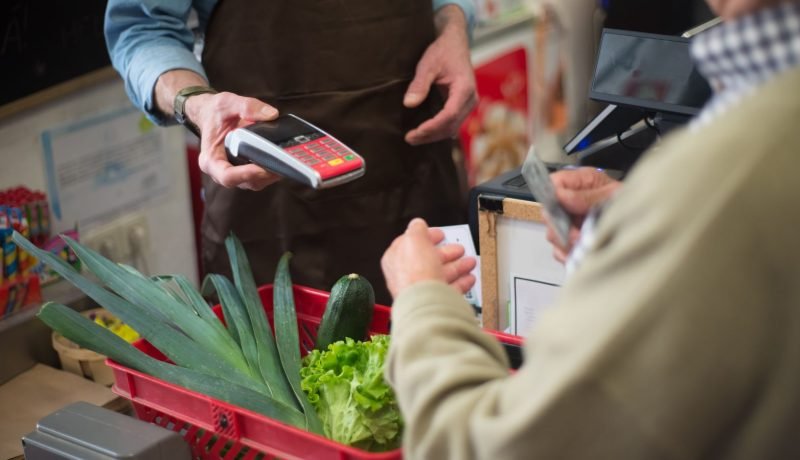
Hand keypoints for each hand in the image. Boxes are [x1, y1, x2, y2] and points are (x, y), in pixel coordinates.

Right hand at [187, 92, 282, 189]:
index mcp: (211, 159)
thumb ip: (248, 107)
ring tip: (286, 161)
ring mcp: (235, 174)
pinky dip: (271, 170)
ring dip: (271, 174)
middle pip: (245, 182)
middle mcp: (221, 171)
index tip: (261, 167)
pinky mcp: (245, 172)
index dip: (245, 175)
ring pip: (255, 182)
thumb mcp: (228, 103)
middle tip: (283, 163)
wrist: (212, 115)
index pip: (227, 176)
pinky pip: (260, 178)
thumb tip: (271, 114)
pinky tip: (282, 160)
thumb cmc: (215, 112)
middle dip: (265, 174)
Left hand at [381, 218, 476, 298]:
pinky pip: (450, 290)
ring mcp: (422, 289)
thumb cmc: (415, 273)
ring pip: (442, 274)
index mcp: (396, 259)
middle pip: (429, 260)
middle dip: (446, 253)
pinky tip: (469, 278)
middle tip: (458, 249)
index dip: (427, 236)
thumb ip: (417, 229)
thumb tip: (418, 224)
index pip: (411, 244)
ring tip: (469, 262)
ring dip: (458, 266)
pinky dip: (461, 283)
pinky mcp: (435, 301)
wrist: (426, 303)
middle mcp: (407, 275)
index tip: (440, 234)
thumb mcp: (414, 240)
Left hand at [404, 5, 476, 144]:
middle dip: (430, 135)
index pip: (450, 114)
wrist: (455, 44)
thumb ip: (419, 84)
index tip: (416, 131)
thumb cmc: (442, 52)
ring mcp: (468, 104)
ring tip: (413, 138)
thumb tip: (408, 104)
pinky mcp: (463, 106)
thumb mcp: (427, 64)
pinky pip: (452, 123)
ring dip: (433, 135)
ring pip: (452, 128)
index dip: (433, 126)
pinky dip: (438, 130)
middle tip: (409, 139)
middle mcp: (470, 99)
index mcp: (464, 88)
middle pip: (451, 125)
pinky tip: (423, 132)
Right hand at [546, 168, 621, 262]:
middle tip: (578, 234)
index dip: (555, 197)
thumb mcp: (614, 195)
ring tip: (586, 244)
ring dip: (568, 242)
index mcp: (579, 182)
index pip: (553, 184)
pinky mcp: (570, 240)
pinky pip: (559, 250)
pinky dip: (570, 254)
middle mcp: (569, 201)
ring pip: (553, 234)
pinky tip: (583, 253)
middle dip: (563, 227)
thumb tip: (563, 196)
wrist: (642, 219)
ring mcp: (568, 221)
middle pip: (549, 213)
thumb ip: (588, 196)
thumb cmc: (630, 202)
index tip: (567, 210)